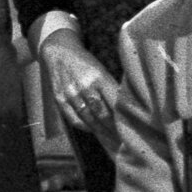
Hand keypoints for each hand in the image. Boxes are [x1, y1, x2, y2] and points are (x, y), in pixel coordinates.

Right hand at [42, 35, 119, 149]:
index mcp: (99, 76)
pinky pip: (74, 119)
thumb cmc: (85, 61)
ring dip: (102, 131)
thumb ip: (111, 87)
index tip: (132, 128)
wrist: (59, 51)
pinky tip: (94, 130)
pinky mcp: (60, 100)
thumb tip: (126, 107)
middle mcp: (84, 86)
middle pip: (102, 114)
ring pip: (89, 119)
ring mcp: (70, 94)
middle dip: (114, 129)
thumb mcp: (101, 68)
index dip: (122, 119)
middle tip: (125, 140)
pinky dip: (85, 127)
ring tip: (112, 140)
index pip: (114, 103)